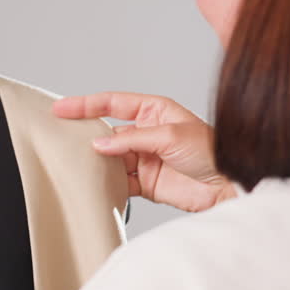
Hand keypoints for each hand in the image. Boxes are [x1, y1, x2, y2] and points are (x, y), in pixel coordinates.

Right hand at [53, 92, 238, 212]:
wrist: (228, 186)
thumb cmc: (211, 152)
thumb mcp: (170, 135)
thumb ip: (132, 139)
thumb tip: (100, 145)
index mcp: (154, 111)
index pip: (112, 104)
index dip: (85, 105)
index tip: (61, 108)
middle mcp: (146, 133)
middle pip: (107, 132)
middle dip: (86, 136)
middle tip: (61, 139)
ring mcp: (144, 158)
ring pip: (109, 159)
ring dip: (96, 163)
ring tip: (78, 166)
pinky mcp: (145, 182)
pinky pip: (118, 182)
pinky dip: (107, 184)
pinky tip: (97, 185)